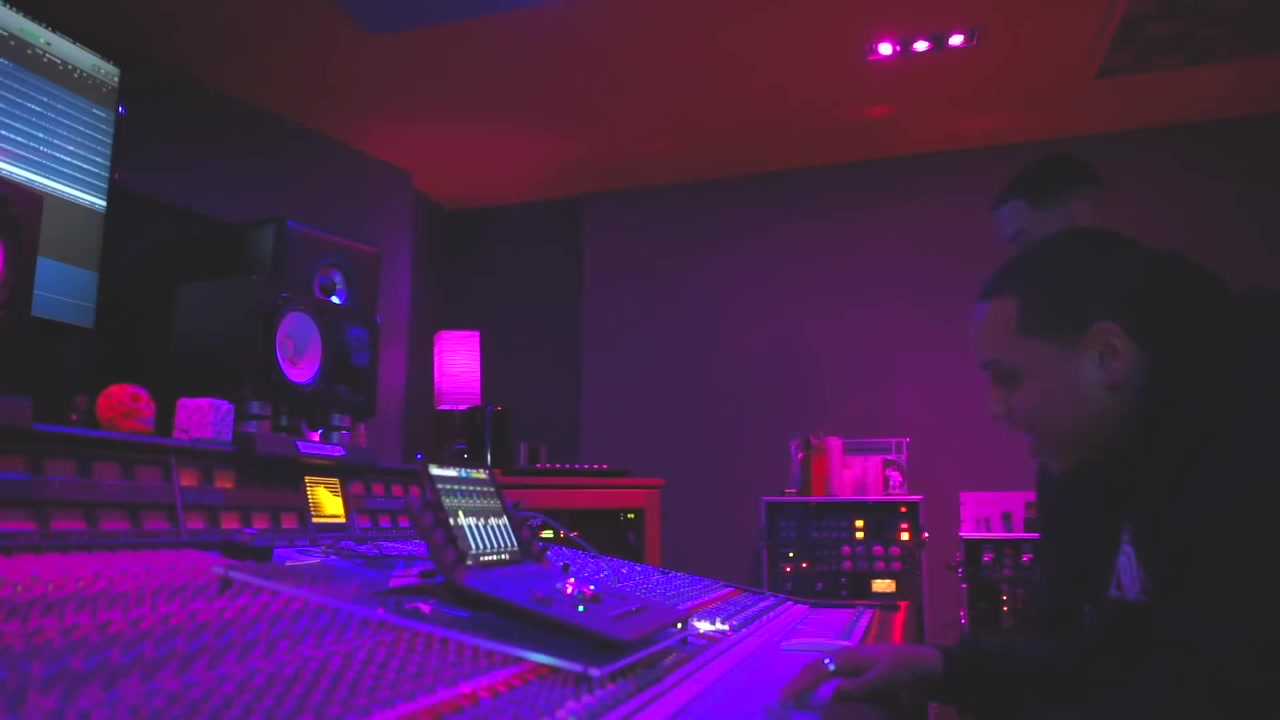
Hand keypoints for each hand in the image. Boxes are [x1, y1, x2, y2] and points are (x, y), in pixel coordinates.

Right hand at [780, 644, 942, 702]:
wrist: (924, 664)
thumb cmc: (903, 670)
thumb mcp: (882, 679)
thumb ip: (858, 687)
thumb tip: (832, 692)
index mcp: (847, 657)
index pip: (816, 671)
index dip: (799, 685)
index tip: (784, 698)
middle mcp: (844, 656)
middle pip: (814, 667)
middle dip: (796, 681)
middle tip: (781, 698)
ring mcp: (850, 660)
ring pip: (820, 668)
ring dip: (805, 680)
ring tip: (793, 693)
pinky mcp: (856, 667)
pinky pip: (829, 671)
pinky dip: (817, 679)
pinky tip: (817, 689)